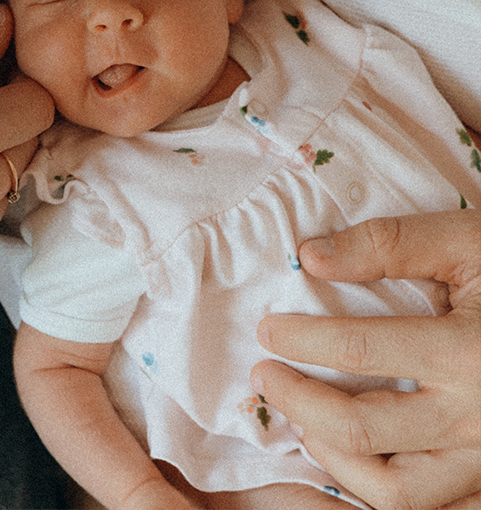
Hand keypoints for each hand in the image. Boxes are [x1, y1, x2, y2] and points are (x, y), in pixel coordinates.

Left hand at [252, 210, 480, 509]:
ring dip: (335, 459)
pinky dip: (377, 488)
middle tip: (265, 375)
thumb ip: (390, 244)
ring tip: (302, 422)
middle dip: (299, 402)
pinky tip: (349, 455)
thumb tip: (312, 256)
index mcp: (466, 353)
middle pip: (365, 430)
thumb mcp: (466, 241)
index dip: (301, 340)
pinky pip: (429, 506)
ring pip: (396, 491)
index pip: (360, 352)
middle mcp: (475, 416)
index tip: (267, 330)